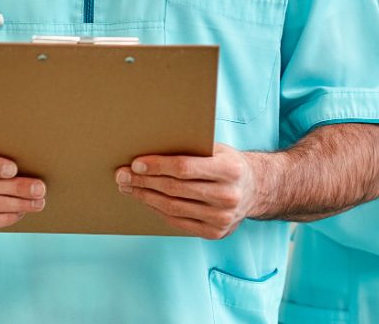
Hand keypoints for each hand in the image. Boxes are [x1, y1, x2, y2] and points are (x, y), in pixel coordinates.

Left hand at [115, 143, 256, 238]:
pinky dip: (158, 210)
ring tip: (128, 187)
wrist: (256, 189)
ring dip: (145, 196)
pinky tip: (145, 199)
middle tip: (122, 175)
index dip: (157, 166)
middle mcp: (228, 196)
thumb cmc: (228, 162)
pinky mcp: (215, 233)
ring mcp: (222, 218)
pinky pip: (178, 222)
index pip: (184, 168)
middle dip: (144, 181)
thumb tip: (151, 145)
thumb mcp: (217, 149)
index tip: (135, 163)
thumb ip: (192, 149)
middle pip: (175, 189)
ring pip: (173, 208)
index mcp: (229, 169)